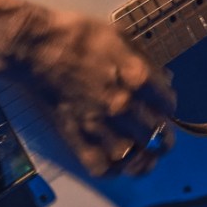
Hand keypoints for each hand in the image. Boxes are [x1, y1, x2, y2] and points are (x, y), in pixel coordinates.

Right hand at [5, 5, 176, 177]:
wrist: (37, 48)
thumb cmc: (80, 36)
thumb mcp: (121, 37)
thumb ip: (145, 61)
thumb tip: (165, 80)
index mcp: (137, 78)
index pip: (168, 104)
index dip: (168, 105)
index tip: (163, 106)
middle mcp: (123, 106)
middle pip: (158, 135)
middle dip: (164, 136)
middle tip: (161, 135)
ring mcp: (100, 125)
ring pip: (134, 158)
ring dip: (144, 159)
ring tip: (145, 155)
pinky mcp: (77, 137)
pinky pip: (101, 167)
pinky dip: (113, 169)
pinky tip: (118, 162)